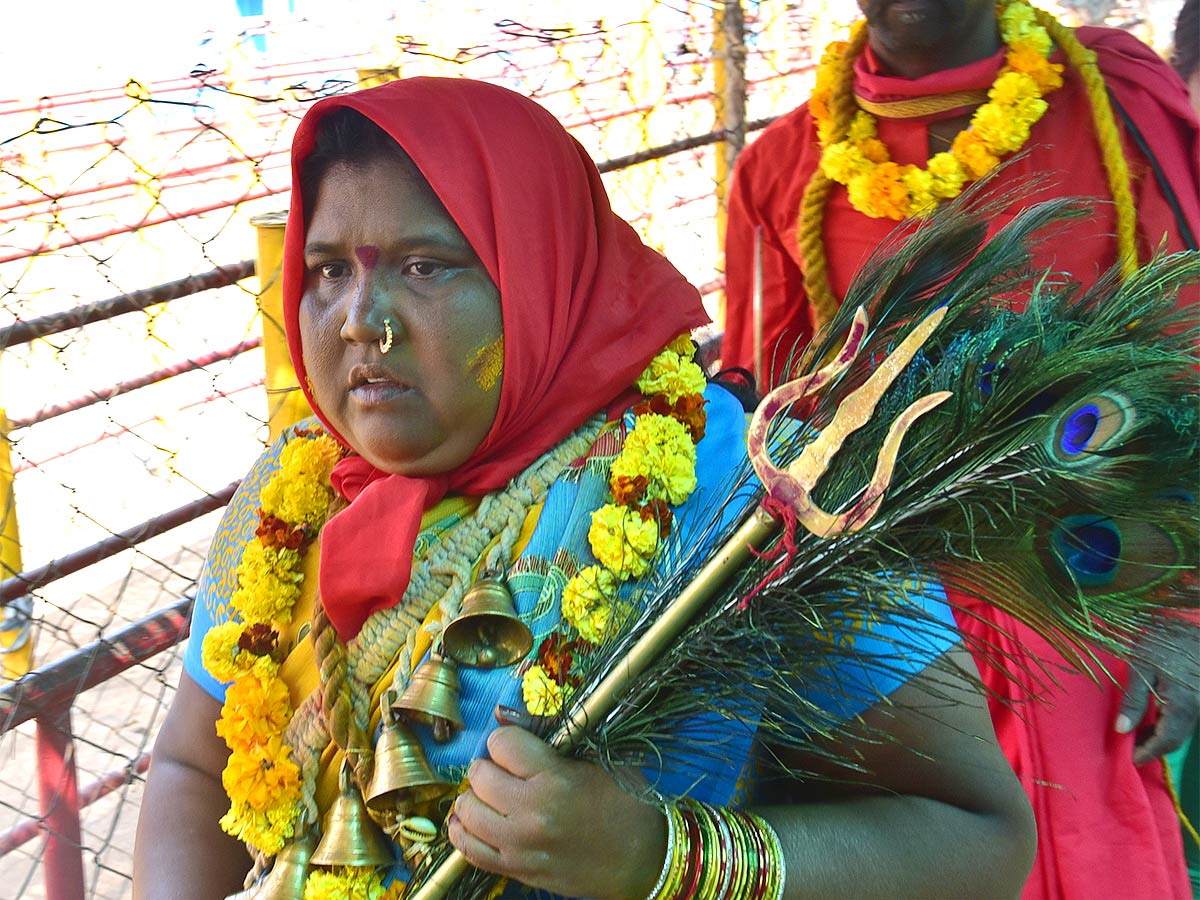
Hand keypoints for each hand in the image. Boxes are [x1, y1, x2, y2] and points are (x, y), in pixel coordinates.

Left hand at [448, 724, 665, 899]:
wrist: (644, 859)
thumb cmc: (626, 802)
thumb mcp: (597, 757)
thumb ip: (548, 732)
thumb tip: (500, 712)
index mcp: (556, 779)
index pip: (501, 743)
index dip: (507, 740)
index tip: (518, 747)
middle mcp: (533, 813)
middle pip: (478, 775)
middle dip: (490, 766)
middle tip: (507, 770)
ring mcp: (521, 846)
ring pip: (467, 811)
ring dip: (476, 797)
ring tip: (494, 795)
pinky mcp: (518, 870)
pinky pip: (469, 850)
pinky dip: (464, 831)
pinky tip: (475, 820)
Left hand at [1115, 621, 1199, 765]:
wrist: (1195, 625)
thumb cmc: (1165, 642)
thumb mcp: (1142, 667)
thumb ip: (1133, 700)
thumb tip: (1121, 730)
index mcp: (1182, 706)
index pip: (1166, 741)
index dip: (1149, 752)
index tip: (1132, 760)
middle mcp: (1197, 709)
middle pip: (1175, 738)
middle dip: (1153, 746)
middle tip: (1131, 748)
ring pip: (1182, 728)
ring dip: (1161, 734)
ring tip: (1137, 734)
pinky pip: (1186, 717)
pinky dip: (1170, 722)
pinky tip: (1153, 718)